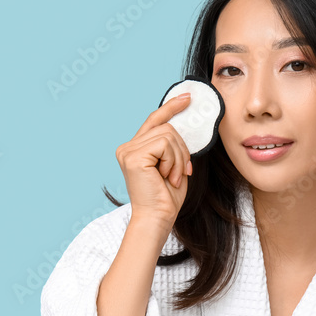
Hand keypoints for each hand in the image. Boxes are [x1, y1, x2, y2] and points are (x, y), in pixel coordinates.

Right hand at [116, 93, 194, 229]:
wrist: (157, 218)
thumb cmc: (166, 197)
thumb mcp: (173, 164)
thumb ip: (172, 145)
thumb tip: (184, 124)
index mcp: (134, 149)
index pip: (154, 120)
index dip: (171, 107)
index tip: (187, 98)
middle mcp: (127, 147)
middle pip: (166, 127)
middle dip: (181, 149)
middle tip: (182, 172)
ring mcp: (128, 151)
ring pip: (168, 134)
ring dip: (179, 157)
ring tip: (172, 177)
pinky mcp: (133, 156)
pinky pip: (165, 144)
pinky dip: (174, 161)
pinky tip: (167, 176)